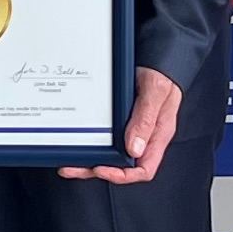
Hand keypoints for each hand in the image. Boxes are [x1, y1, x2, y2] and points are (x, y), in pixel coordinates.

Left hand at [65, 68, 180, 184]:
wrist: (157, 56)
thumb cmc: (163, 73)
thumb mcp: (156, 92)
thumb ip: (145, 119)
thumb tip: (134, 149)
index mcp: (157, 135)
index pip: (144, 169)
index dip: (122, 175)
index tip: (101, 169)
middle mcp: (144, 136)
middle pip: (122, 166)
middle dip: (96, 170)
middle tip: (73, 168)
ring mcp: (132, 129)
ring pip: (111, 154)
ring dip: (91, 160)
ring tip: (70, 161)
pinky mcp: (121, 121)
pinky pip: (107, 138)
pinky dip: (92, 142)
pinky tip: (79, 141)